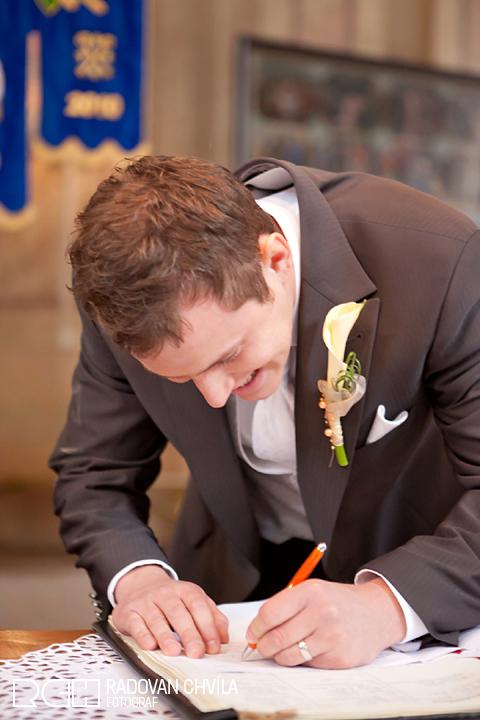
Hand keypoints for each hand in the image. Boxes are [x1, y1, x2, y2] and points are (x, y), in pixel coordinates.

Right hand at [111, 565, 228, 657]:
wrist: (140, 585)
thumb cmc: (171, 599)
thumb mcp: (194, 601)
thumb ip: (212, 617)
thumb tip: (224, 638)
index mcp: (185, 590)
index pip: (198, 606)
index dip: (207, 626)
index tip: (213, 646)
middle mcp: (165, 594)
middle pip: (178, 613)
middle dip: (189, 633)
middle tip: (196, 652)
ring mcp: (146, 602)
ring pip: (156, 618)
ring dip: (166, 636)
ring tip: (175, 651)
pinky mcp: (129, 612)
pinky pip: (136, 623)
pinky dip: (143, 635)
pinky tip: (150, 645)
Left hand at [246, 578, 405, 668]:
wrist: (376, 613)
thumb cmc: (337, 602)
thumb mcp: (313, 591)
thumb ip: (286, 607)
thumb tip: (257, 631)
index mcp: (311, 591)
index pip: (270, 613)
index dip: (256, 627)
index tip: (253, 633)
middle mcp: (322, 612)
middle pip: (277, 637)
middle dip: (263, 646)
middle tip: (262, 647)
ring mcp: (332, 636)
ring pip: (289, 656)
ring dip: (280, 656)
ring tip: (283, 649)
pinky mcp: (340, 657)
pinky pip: (308, 665)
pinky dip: (303, 661)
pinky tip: (310, 650)